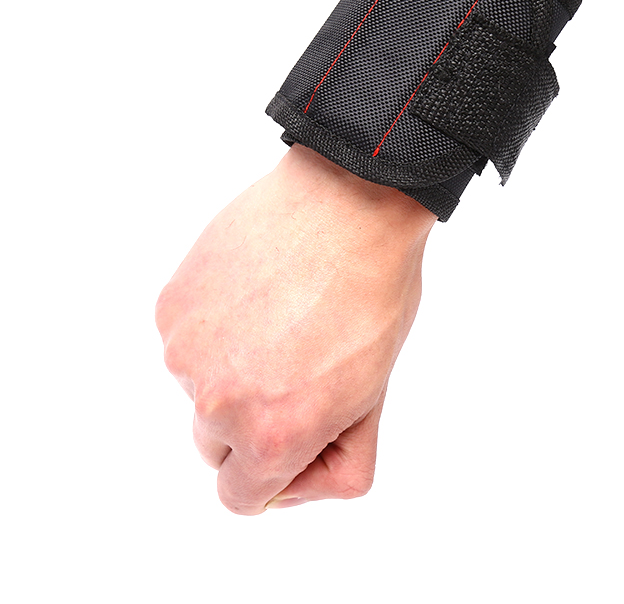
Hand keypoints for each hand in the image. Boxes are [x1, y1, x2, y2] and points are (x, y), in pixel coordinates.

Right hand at [156, 145, 435, 513]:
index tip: (299, 433)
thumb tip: (288, 485)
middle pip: (217, 445)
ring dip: (232, 366)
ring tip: (281, 316)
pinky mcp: (172, 305)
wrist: (348, 203)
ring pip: (200, 387)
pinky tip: (257, 290)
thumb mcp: (374, 395)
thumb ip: (335, 459)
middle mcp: (218, 402)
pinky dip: (215, 324)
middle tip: (297, 364)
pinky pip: (189, 338)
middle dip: (254, 419)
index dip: (275, 471)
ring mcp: (187, 350)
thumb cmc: (373, 294)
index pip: (242, 497)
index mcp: (272, 434)